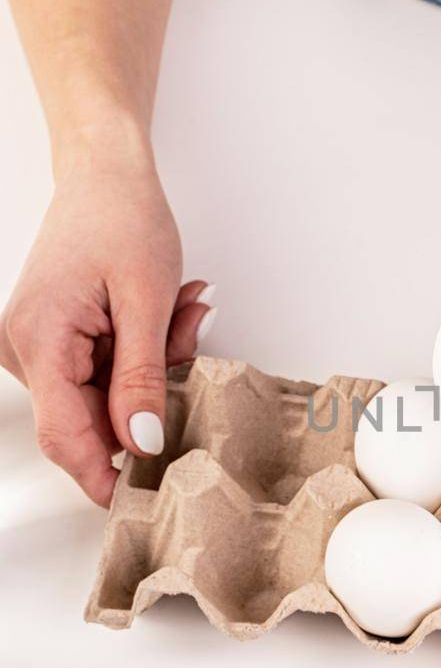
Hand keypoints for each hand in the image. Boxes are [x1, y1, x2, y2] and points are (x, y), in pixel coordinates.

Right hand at [0, 157, 212, 505]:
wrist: (104, 171)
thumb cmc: (122, 216)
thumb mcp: (147, 299)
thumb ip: (144, 376)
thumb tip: (142, 443)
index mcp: (38, 339)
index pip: (67, 437)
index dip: (108, 475)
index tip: (150, 496)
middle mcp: (24, 350)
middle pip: (91, 419)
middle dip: (151, 397)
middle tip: (188, 338)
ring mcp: (37, 348)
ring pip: (105, 398)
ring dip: (153, 370)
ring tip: (179, 312)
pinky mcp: (56, 343)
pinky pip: (104, 374)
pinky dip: (142, 356)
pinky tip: (165, 316)